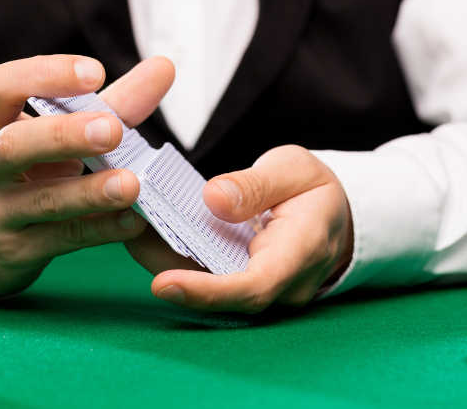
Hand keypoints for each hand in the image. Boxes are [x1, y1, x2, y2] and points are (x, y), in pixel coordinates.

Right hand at [0, 54, 174, 296]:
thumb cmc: (21, 170)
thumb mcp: (46, 133)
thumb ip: (106, 103)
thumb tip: (163, 67)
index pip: (0, 86)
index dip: (46, 75)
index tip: (95, 72)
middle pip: (14, 146)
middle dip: (64, 135)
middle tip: (113, 129)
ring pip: (42, 200)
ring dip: (90, 192)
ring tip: (132, 184)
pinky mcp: (14, 252)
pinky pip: (63, 239)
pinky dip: (102, 229)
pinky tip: (133, 220)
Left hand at [126, 145, 352, 312]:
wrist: (336, 214)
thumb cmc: (315, 190)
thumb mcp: (293, 169)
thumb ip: (256, 185)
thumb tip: (213, 199)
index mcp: (302, 252)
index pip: (255, 286)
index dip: (207, 291)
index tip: (164, 283)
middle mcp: (283, 284)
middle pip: (224, 296)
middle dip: (173, 274)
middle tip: (130, 237)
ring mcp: (264, 292)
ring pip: (211, 290)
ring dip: (168, 264)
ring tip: (132, 228)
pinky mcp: (245, 286)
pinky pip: (209, 280)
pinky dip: (177, 259)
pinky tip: (148, 233)